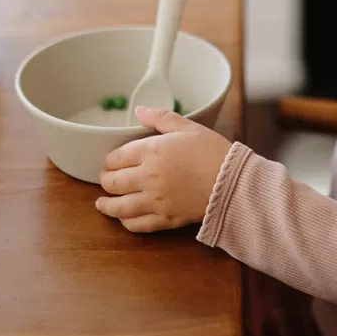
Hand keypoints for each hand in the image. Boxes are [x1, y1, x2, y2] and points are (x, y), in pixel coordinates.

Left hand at [96, 107, 232, 232]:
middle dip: (106, 180)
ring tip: (102, 204)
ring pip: (119, 207)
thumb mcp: (189, 127)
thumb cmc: (214, 152)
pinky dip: (127, 222)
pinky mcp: (166, 219)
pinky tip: (124, 219)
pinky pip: (138, 224)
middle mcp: (147, 177)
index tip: (109, 163)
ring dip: (107, 205)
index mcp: (151, 151)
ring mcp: (155, 201)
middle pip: (113, 182)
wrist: (234, 183)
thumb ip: (161, 117)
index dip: (109, 161)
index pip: (116, 158)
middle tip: (106, 180)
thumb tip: (139, 111)